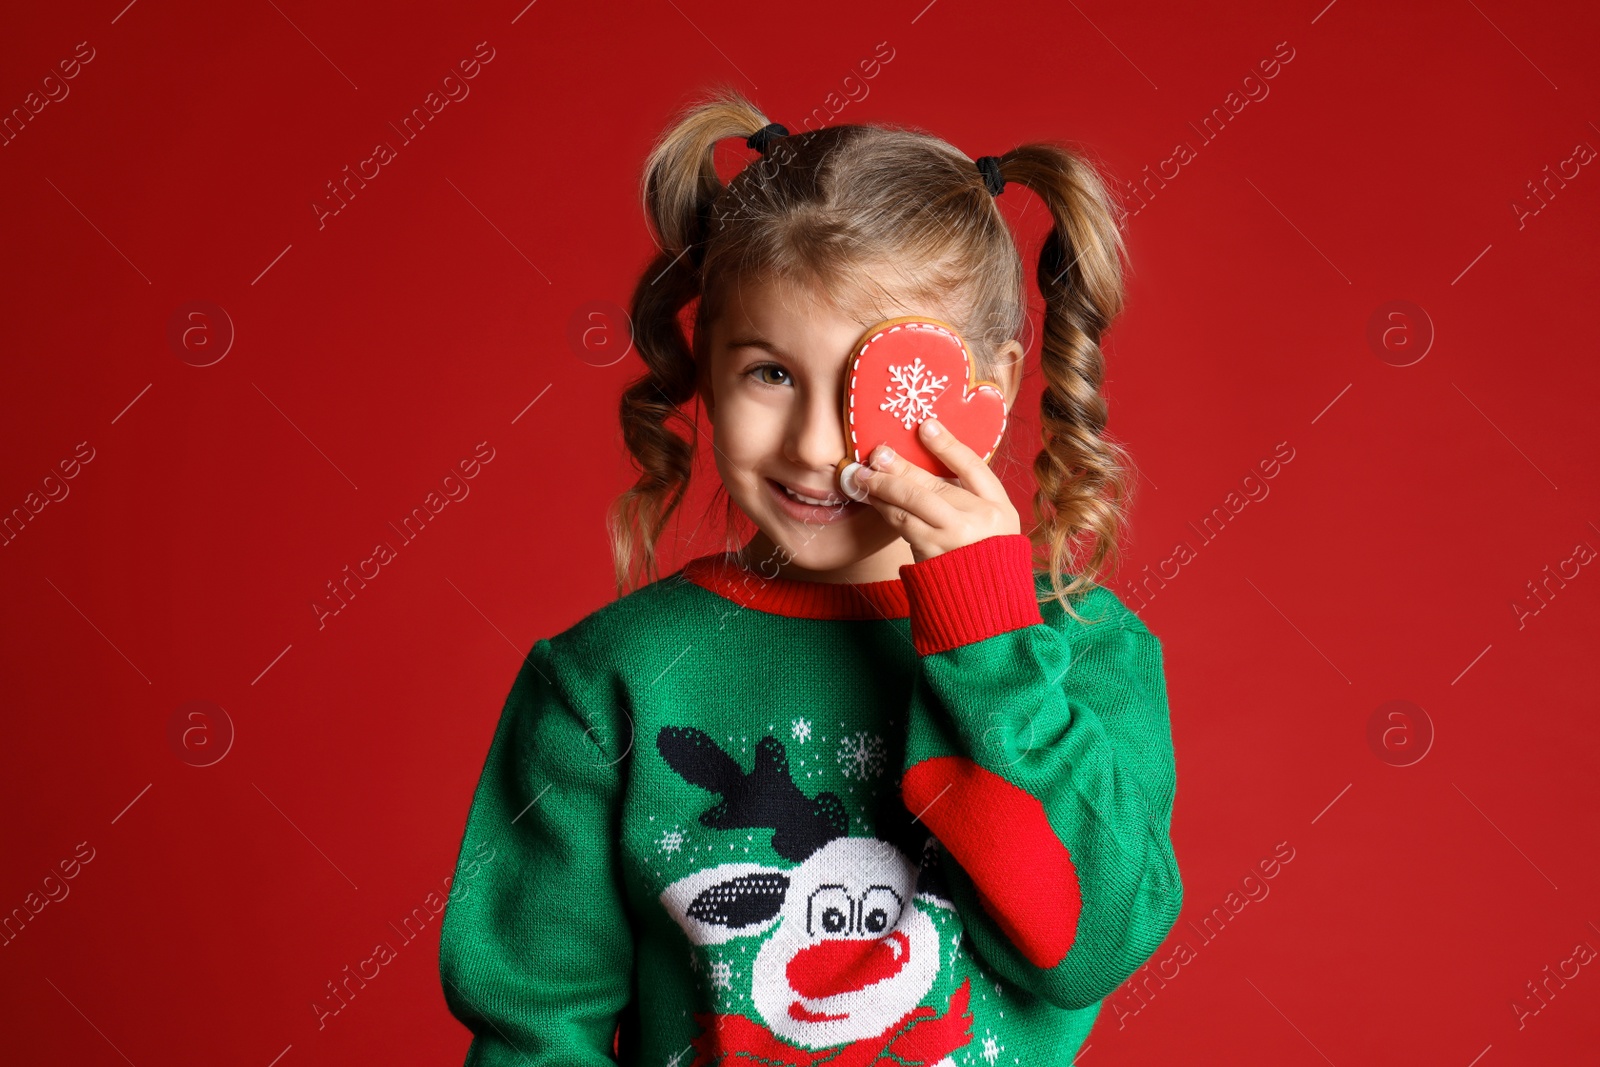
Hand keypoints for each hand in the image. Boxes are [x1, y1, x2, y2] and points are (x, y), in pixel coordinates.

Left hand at [844, 418, 1020, 562]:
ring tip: (865, 476)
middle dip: (901, 469)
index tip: (925, 426)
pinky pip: (902, 526)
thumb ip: (968, 494)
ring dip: (884, 488)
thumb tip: (925, 460)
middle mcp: (979, 522)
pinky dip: (885, 509)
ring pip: (911, 506)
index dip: (947, 445)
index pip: (973, 467)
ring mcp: (954, 541)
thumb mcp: (991, 520)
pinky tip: (874, 499)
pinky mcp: (931, 556)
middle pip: (934, 486)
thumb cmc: (985, 554)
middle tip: (878, 454)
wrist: (983, 602)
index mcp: (1000, 507)